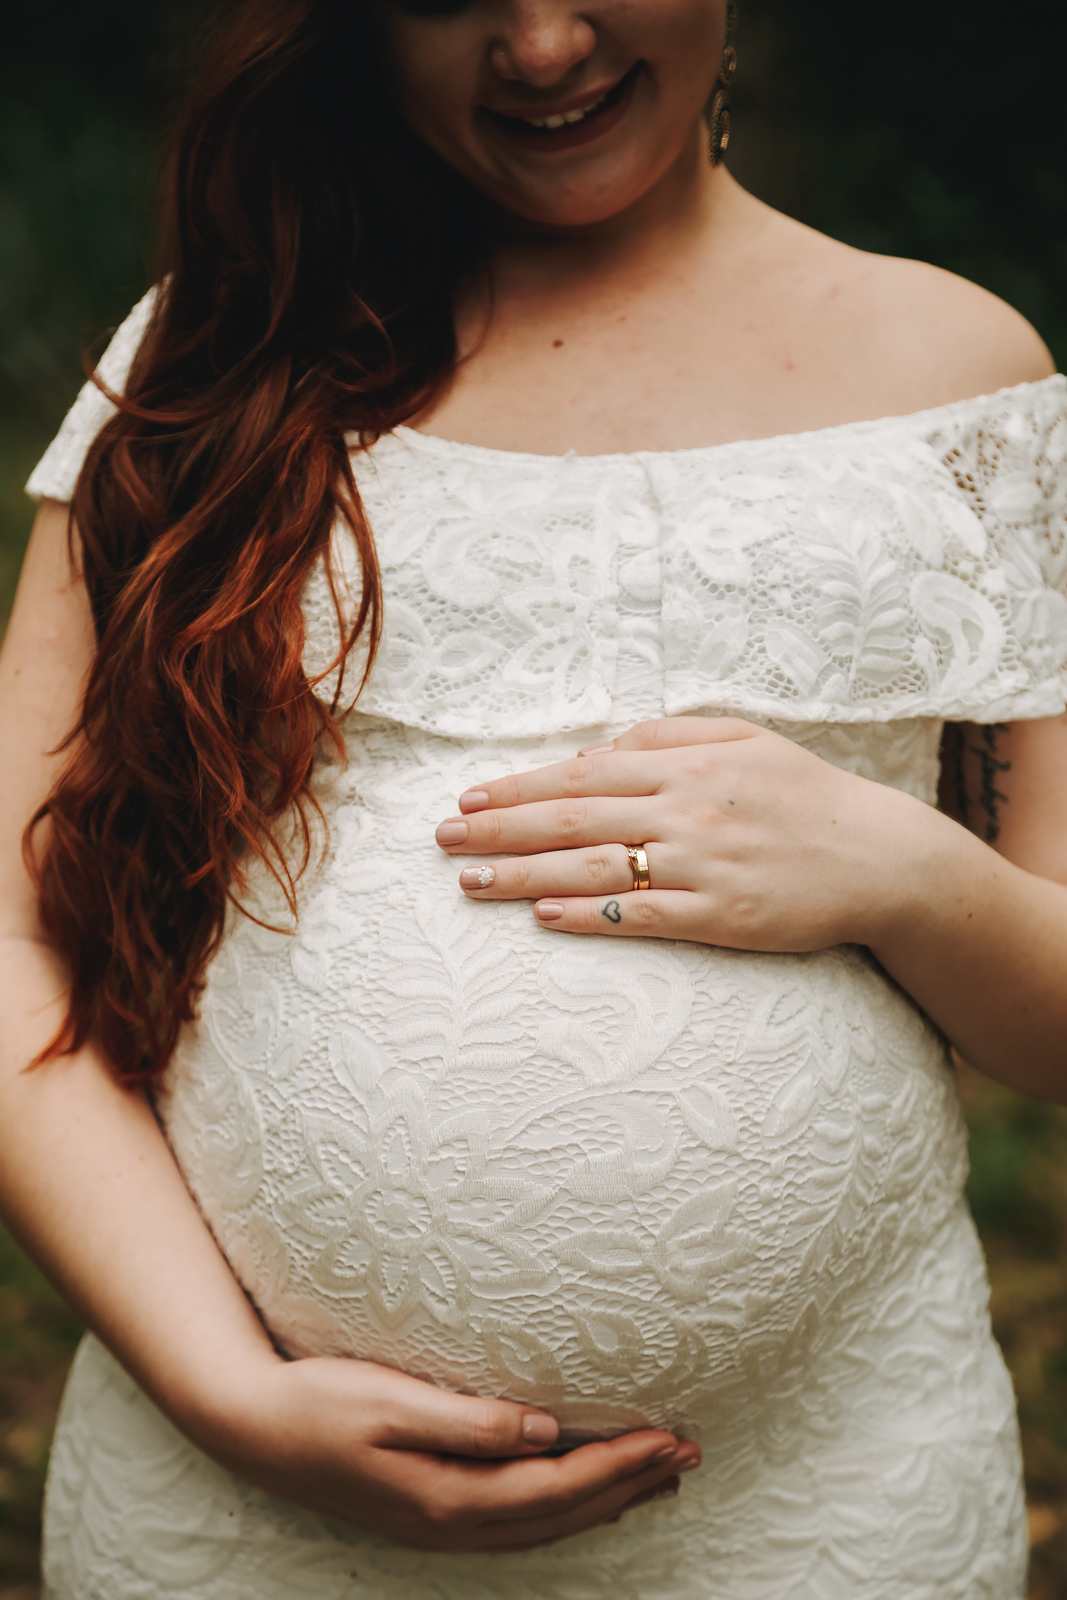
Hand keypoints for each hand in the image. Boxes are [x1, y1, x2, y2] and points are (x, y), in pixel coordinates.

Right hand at [200, 1352, 698, 1552]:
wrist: (251, 1428)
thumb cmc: (319, 1402)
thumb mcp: (391, 1401)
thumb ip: (470, 1420)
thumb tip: (545, 1429)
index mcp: (447, 1496)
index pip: (557, 1487)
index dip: (618, 1465)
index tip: (670, 1436)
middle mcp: (450, 1523)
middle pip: (562, 1514)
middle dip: (629, 1485)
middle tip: (688, 1453)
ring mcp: (438, 1526)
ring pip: (544, 1526)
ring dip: (604, 1502)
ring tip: (656, 1476)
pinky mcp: (427, 1512)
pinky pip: (517, 1521)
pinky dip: (562, 1508)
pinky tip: (578, 1492)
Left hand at [436, 717, 943, 951]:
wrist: (879, 855)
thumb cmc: (803, 793)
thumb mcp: (742, 738)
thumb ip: (667, 735)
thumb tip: (596, 748)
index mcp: (687, 764)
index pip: (583, 774)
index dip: (520, 787)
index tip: (469, 798)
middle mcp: (686, 810)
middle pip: (574, 818)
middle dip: (499, 829)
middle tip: (442, 840)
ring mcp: (702, 865)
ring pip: (594, 868)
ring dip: (524, 874)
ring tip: (469, 882)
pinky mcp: (721, 915)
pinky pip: (642, 916)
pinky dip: (588, 915)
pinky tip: (542, 917)